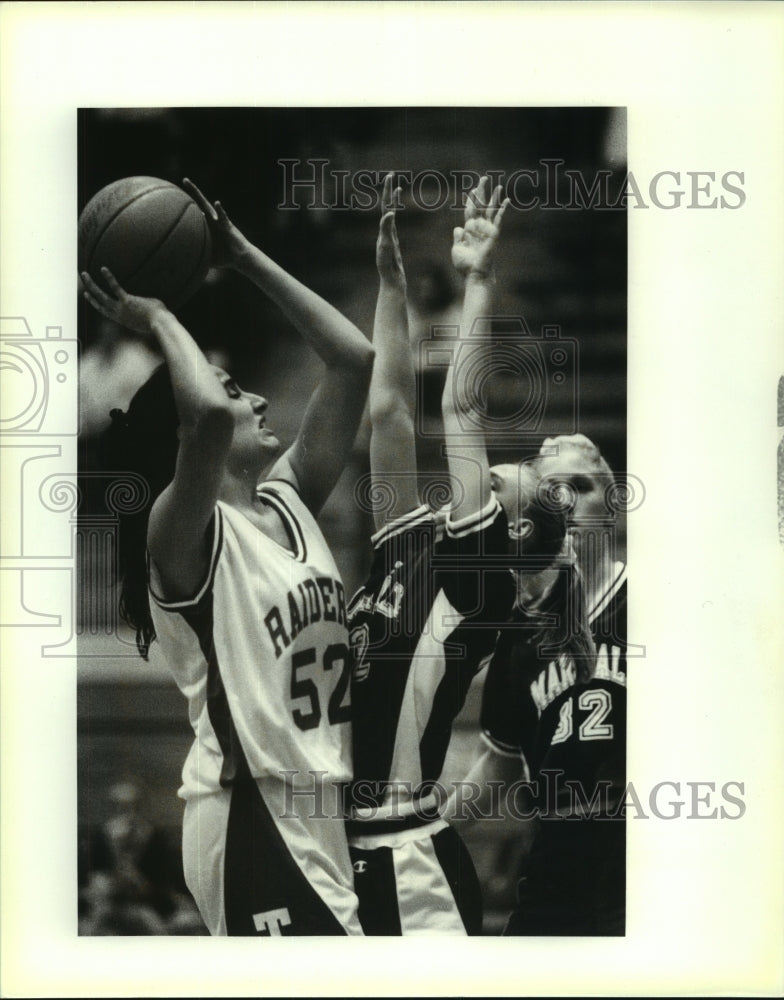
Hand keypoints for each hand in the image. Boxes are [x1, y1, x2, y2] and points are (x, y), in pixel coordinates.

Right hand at [81, 268, 169, 336]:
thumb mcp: (148, 317)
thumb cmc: (159, 321)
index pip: (106, 311)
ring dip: (91, 284)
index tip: (89, 296)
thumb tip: (148, 302)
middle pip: (100, 303)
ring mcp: (121, 309)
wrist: (161, 324)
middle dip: (90, 293)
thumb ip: (142, 310)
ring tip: (84, 274)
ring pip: (101, 295)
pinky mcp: (127, 301)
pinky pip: (115, 287)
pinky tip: (103, 268)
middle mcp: (119, 315)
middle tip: (83, 285)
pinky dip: (109, 278)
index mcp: (123, 320)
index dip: (96, 303)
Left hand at [182, 178, 249, 268]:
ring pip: (209, 206)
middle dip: (193, 191)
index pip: (195, 212)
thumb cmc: (223, 258)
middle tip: (184, 179)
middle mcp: (211, 220)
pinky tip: (217, 203)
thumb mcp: (206, 257)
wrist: (239, 258)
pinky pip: (223, 217)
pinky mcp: (228, 226)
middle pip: (200, 202)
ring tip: (192, 186)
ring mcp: (219, 221)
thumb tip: (181, 268)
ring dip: (200, 196)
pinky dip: (221, 210)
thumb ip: (195, 258)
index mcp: (206, 226)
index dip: (186, 205)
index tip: (175, 196)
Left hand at [376, 172, 405, 287]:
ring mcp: (389, 237)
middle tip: (391, 175)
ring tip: (397, 188)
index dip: (388, 191)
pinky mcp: (393, 243)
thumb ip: (386, 230)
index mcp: (384, 230)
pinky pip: (394, 224)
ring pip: (390, 214)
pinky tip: (395, 213)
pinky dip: (395, 215)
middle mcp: (385, 232)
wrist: (391, 282)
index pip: (386, 206)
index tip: (391, 177)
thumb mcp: (386, 247)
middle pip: (387, 207)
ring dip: (393, 201)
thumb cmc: (387, 268)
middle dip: (389, 191)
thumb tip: (389, 213)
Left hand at [452, 176, 509, 277]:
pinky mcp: (493, 233)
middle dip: (482, 192)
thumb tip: (458, 228)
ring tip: (499, 186)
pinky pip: (498, 219)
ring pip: (491, 210)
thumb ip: (457, 238)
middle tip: (483, 178)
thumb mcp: (457, 250)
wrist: (474, 274)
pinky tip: (507, 200)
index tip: (471, 190)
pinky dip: (502, 209)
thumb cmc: (465, 265)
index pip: (470, 211)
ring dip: (494, 197)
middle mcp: (479, 228)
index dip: (470, 200)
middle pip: (480, 206)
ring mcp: (487, 230)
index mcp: (469, 230)